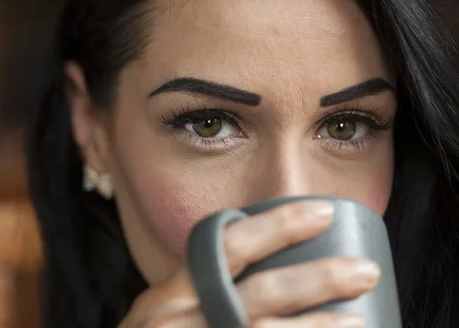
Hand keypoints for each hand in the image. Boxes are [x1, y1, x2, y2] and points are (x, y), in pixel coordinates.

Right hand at [119, 201, 379, 326]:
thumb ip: (200, 294)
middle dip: (315, 280)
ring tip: (359, 321)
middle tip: (364, 270)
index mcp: (169, 296)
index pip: (225, 248)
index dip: (276, 227)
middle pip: (256, 295)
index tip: (324, 212)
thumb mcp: (165, 316)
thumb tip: (270, 270)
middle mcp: (176, 323)